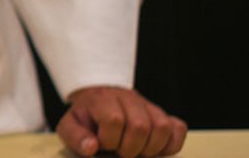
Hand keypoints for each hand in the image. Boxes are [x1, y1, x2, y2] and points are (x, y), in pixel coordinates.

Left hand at [58, 86, 187, 156]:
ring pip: (161, 128)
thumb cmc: (87, 117)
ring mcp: (149, 106)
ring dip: (150, 148)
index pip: (114, 120)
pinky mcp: (163, 114)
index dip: (109, 139)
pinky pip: (178, 128)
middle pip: (140, 126)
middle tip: (121, 150)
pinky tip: (154, 149)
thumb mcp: (70, 126)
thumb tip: (91, 148)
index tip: (103, 143)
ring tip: (137, 150)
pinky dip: (171, 144)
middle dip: (130, 148)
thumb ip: (76, 138)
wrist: (99, 96)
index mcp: (103, 100)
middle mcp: (129, 99)